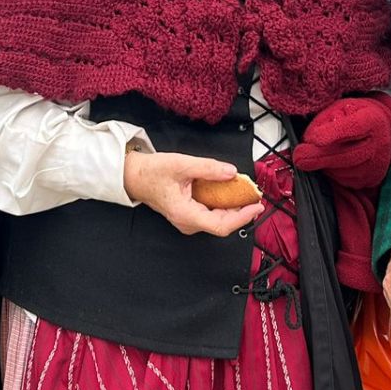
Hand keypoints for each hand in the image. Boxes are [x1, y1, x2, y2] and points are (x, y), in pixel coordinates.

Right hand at [122, 148, 262, 236]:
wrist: (134, 176)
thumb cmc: (151, 173)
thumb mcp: (181, 164)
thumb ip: (208, 168)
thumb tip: (231, 172)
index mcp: (185, 214)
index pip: (221, 225)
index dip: (242, 218)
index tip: (256, 206)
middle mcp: (187, 222)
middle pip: (222, 223)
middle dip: (241, 210)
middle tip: (254, 194)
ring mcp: (188, 220)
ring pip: (218, 219)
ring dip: (233, 206)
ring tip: (245, 191)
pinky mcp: (189, 214)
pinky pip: (211, 213)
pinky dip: (223, 203)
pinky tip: (229, 190)